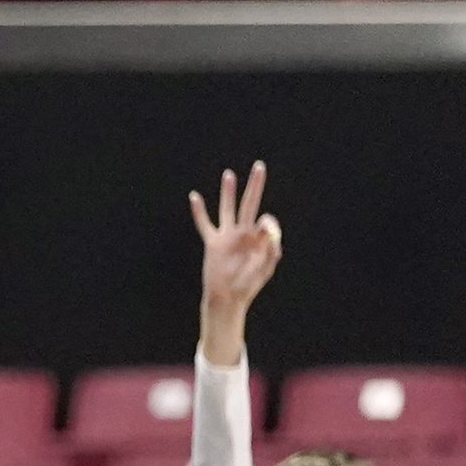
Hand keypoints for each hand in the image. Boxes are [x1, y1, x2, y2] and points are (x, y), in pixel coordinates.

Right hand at [189, 161, 282, 329]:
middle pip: (249, 203)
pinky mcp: (213, 243)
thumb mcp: (265, 268)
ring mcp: (228, 236)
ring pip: (227, 209)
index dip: (268, 224)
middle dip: (255, 185)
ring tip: (229, 174)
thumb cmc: (248, 286)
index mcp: (259, 239)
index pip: (266, 220)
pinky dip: (199, 211)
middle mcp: (244, 233)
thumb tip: (267, 224)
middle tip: (259, 166)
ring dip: (228, 191)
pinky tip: (195, 197)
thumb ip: (270, 248)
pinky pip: (205, 224)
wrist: (228, 299)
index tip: (267, 232)